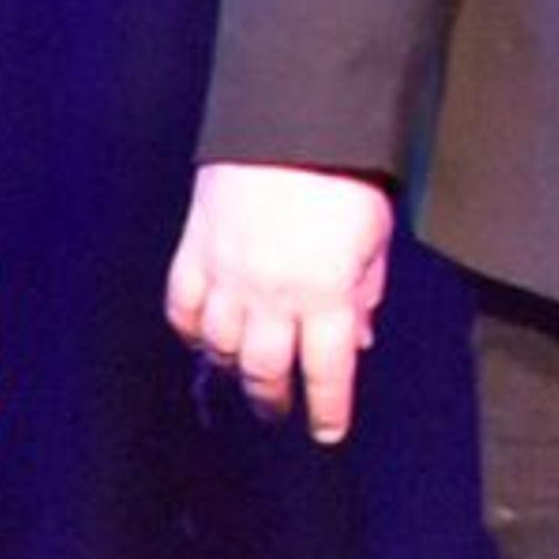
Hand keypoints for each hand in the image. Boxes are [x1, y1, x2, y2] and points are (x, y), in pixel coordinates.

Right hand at [164, 162, 394, 444]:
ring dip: (233, 368)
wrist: (289, 125)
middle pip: (264, 370)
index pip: (326, 370)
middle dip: (273, 400)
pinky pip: (183, 310)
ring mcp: (225, 276)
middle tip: (280, 411)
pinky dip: (192, 332)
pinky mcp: (192, 254)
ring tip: (246, 376)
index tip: (327, 433)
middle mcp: (271, 295)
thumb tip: (358, 340)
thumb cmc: (344, 180)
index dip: (326, 409)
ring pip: (220, 347)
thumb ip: (365, 292)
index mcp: (325, 292)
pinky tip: (205, 340)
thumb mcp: (375, 238)